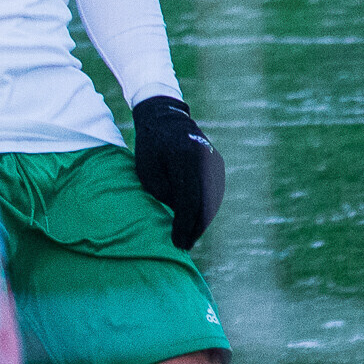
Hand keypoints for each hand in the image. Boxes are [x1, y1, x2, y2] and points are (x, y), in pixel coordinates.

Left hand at [131, 95, 225, 250]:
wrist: (164, 116)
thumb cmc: (149, 146)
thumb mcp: (147, 171)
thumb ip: (164, 193)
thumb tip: (178, 214)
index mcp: (185, 161)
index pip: (188, 202)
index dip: (183, 226)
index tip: (178, 243)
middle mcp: (205, 161)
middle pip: (204, 204)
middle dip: (195, 228)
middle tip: (185, 246)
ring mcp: (213, 161)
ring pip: (211, 199)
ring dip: (201, 219)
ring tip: (189, 236)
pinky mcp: (216, 162)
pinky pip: (212, 190)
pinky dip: (204, 206)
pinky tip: (194, 219)